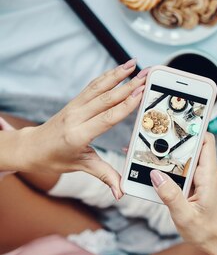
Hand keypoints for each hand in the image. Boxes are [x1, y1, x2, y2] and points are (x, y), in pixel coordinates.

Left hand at [18, 60, 146, 198]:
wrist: (31, 148)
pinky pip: (93, 86)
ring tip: (135, 63)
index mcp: (79, 135)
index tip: (140, 93)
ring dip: (118, 74)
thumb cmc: (54, 159)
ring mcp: (75, 107)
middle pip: (107, 98)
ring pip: (99, 87)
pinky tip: (121, 69)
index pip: (107, 118)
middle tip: (147, 75)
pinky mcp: (75, 101)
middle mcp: (77, 117)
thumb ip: (105, 176)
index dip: (125, 105)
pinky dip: (108, 76)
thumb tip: (121, 191)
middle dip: (129, 85)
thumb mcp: (81, 167)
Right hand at [150, 133, 216, 254]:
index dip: (192, 128)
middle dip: (171, 141)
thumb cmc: (205, 230)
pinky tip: (153, 168)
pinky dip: (168, 167)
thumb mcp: (185, 216)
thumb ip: (171, 195)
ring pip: (184, 156)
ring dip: (167, 155)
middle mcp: (208, 171)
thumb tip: (156, 175)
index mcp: (209, 175)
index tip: (175, 122)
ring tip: (146, 152)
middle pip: (191, 145)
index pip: (206, 140)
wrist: (216, 241)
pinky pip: (182, 167)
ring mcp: (202, 175)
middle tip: (149, 138)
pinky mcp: (196, 180)